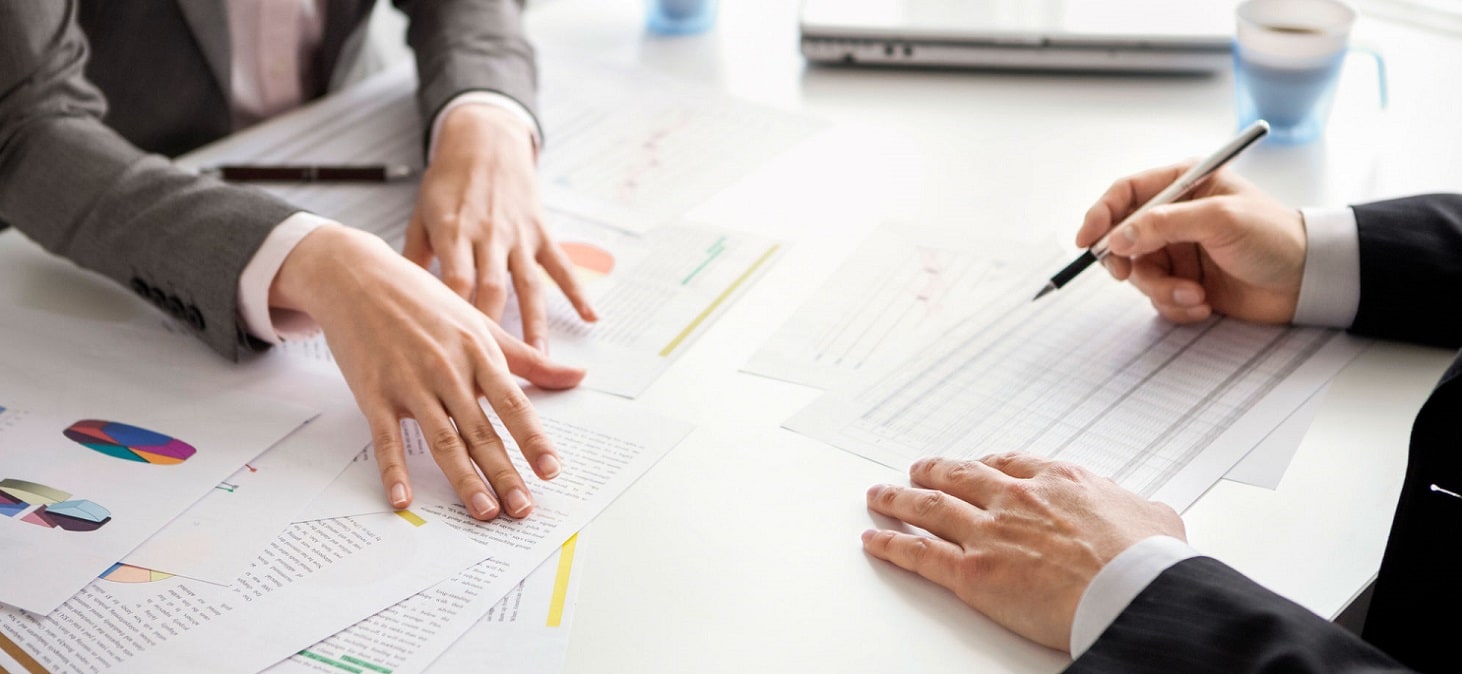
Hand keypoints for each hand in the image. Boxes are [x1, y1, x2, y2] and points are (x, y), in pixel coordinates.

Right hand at [272, 225, 585, 520]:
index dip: (533, 439)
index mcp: (478, 353)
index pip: (514, 404)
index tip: (551, 470)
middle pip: (481, 431)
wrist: (358, 277)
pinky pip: (386, 438)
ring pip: (442, 439)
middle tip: (522, 509)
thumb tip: (578, 376)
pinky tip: (402, 500)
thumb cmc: (424, 301)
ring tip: (483, 511)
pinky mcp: (373, 393)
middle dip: (504, 473)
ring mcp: (409, 382)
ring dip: (463, 479)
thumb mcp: (480, 324)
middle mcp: (447, 370)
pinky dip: (393, 470)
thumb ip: (529, 358)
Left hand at [404, 103, 596, 351]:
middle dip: (494, 330)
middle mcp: (488, 235)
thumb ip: (413, 257)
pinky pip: (561, 266)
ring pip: (528, 285)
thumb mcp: (421, 214)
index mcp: (453, 232)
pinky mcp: (541, 231)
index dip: (455, 318)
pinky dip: (577, 291)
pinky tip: (591, 317)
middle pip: (491, 289)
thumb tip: (400, 300)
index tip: (453, 352)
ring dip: (536, 323)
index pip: (454, 283)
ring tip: (542, 359)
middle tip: (495, 370)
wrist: (484, 140)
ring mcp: (518, 234)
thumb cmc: (448, 181)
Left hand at [862, 453, 1184, 651]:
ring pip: (929, 508)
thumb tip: (1153, 513)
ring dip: (898, 500)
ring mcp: (990, 533)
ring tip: (879, 496)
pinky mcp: (972, 572)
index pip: (1009, 465)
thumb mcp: (1157, 518)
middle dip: (933, 472)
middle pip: (960, 477)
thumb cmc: (1150, 562)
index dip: (984, 466)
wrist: (1134, 591)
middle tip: (916, 471)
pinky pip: (919, 554)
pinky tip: (873, 539)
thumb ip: (1143, 510)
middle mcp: (1017, 499)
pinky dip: (890, 545)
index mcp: (1059, 482)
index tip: (973, 466)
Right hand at [1077, 163, 1305, 324]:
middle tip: (1130, 275)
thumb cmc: (1275, 237)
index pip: (1127, 194)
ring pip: (1140, 274)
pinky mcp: (1187, 283)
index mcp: (1184, 186)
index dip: (1101, 215)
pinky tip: (1204, 304)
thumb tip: (1118, 237)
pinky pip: (1159, 298)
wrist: (1309, 281)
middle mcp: (1176, 218)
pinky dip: (1176, 305)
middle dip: (1128, 262)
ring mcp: (1180, 252)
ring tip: (1196, 295)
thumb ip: (1164, 224)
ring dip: (1162, 289)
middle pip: (1124, 239)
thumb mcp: (1219, 219)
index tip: (1088, 240)